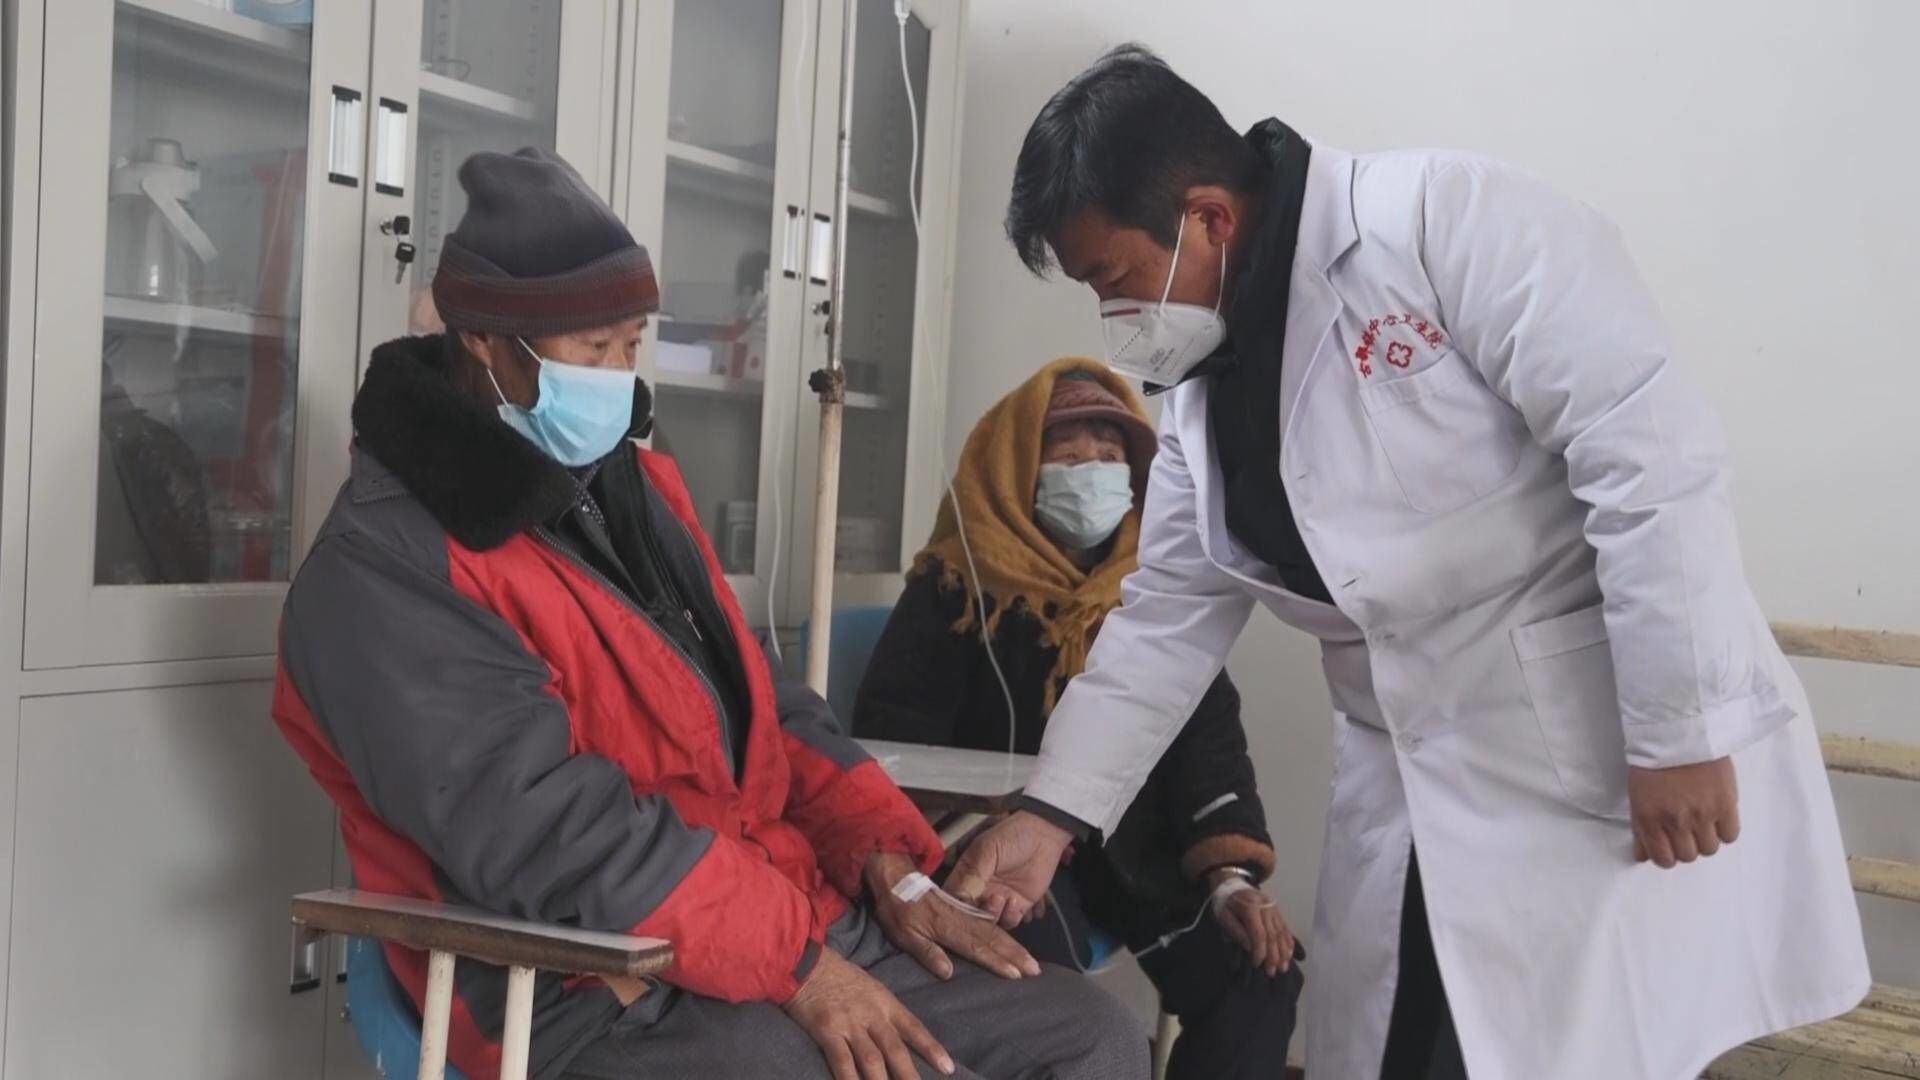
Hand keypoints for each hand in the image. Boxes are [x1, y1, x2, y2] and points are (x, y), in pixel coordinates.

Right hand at [783, 947, 953, 1079]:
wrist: (807, 963)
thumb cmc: (839, 976)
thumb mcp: (871, 987)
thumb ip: (884, 1010)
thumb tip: (899, 1033)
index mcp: (885, 1002)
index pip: (914, 1029)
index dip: (932, 1049)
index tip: (948, 1068)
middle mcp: (872, 1015)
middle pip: (896, 1050)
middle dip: (910, 1075)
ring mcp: (850, 1024)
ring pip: (873, 1060)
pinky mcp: (828, 1031)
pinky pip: (842, 1061)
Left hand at [863, 852, 1040, 981]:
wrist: (895, 875)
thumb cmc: (897, 909)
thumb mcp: (904, 934)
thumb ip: (927, 952)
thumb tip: (948, 973)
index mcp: (947, 927)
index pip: (977, 948)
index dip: (997, 962)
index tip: (1016, 974)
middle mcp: (961, 919)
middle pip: (994, 938)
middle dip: (1016, 954)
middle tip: (1035, 970)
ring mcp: (965, 911)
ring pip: (995, 928)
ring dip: (1015, 945)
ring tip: (1031, 960)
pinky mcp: (964, 907)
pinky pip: (988, 921)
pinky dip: (1005, 932)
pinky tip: (1013, 941)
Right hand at [945, 811, 1072, 928]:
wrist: (1044, 837)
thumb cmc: (1012, 836)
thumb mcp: (988, 850)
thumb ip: (974, 873)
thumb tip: (959, 895)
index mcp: (966, 876)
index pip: (953, 898)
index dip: (954, 907)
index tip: (960, 908)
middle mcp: (979, 891)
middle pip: (969, 915)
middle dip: (975, 915)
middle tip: (985, 901)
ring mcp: (998, 900)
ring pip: (988, 922)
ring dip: (993, 914)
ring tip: (1001, 897)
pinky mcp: (1017, 907)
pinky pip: (1009, 921)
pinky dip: (1010, 916)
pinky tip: (1015, 900)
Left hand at [1208, 869, 1295, 976]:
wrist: (1231, 883)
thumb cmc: (1225, 903)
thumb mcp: (1224, 917)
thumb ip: (1237, 932)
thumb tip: (1250, 948)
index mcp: (1251, 907)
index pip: (1259, 934)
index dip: (1259, 951)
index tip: (1257, 964)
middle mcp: (1266, 906)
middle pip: (1273, 935)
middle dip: (1273, 956)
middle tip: (1272, 972)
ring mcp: (1274, 907)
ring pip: (1281, 932)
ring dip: (1283, 952)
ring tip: (1283, 967)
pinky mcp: (1277, 910)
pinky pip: (1285, 927)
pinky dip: (1288, 941)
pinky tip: (1290, 953)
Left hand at [1628, 756, 1739, 867]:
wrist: (1679, 734)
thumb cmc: (1653, 763)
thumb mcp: (1637, 796)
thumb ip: (1640, 829)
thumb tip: (1642, 856)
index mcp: (1649, 820)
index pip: (1664, 860)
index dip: (1668, 856)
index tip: (1670, 845)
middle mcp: (1676, 822)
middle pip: (1688, 856)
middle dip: (1686, 846)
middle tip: (1686, 829)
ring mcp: (1702, 815)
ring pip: (1709, 849)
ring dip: (1705, 839)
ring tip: (1702, 820)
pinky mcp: (1725, 805)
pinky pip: (1730, 835)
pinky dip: (1724, 831)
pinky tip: (1718, 817)